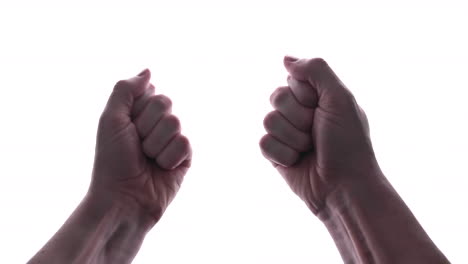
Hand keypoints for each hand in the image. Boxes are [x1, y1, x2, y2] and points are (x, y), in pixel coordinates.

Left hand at [90, 69, 191, 222]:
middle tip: (136, 146)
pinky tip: (161, 170)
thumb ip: (126, 89)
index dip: (137, 109)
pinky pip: (185, 143)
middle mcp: (156, 124)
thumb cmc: (112, 161)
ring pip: (175, 123)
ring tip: (147, 160)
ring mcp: (171, 140)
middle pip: (165, 103)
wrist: (123, 198)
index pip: (151, 91)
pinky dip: (169, 158)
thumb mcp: (111, 119)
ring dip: (155, 145)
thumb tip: (148, 71)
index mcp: (138, 113)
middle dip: (146, 126)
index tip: (126, 127)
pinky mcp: (185, 157)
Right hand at [260, 57, 377, 213]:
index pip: (292, 79)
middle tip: (317, 132)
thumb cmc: (348, 144)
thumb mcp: (340, 98)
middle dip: (298, 117)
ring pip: (268, 120)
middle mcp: (299, 112)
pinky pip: (263, 142)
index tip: (322, 109)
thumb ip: (315, 70)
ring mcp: (286, 133)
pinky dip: (282, 154)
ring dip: (293, 138)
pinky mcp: (275, 154)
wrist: (343, 186)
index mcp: (317, 97)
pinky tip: (297, 162)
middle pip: (276, 97)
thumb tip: (285, 58)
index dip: (305, 94)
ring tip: (309, 149)